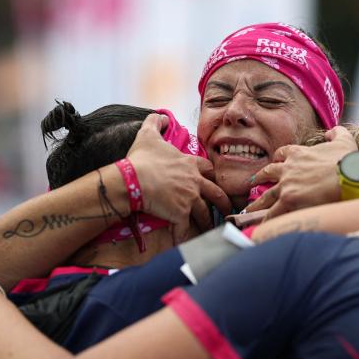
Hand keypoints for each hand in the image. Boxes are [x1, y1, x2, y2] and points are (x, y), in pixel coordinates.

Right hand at [127, 114, 231, 242]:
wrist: (132, 179)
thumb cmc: (140, 159)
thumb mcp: (148, 134)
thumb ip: (156, 122)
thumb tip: (162, 115)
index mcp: (190, 164)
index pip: (209, 169)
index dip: (212, 176)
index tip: (213, 182)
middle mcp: (194, 182)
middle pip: (216, 193)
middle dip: (222, 202)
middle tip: (226, 209)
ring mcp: (189, 199)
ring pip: (204, 213)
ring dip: (207, 222)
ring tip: (210, 229)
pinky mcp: (181, 214)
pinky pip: (186, 229)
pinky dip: (185, 237)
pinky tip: (184, 243)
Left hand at [244, 126, 357, 218]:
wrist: (348, 176)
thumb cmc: (347, 160)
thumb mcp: (344, 140)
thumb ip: (336, 133)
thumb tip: (332, 132)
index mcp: (299, 153)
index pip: (282, 153)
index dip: (278, 158)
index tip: (276, 161)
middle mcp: (288, 168)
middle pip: (268, 172)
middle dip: (259, 178)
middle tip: (251, 183)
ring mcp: (286, 184)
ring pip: (267, 195)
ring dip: (258, 203)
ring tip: (250, 209)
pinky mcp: (289, 199)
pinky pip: (274, 212)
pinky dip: (267, 220)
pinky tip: (263, 227)